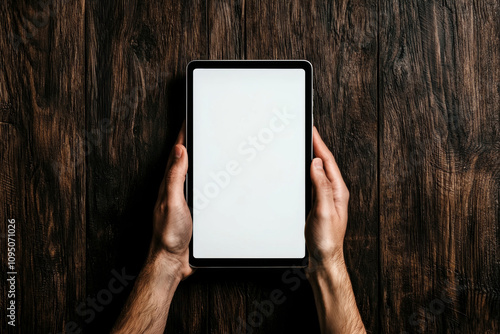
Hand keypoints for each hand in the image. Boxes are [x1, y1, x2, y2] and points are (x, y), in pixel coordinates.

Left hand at [149, 123, 193, 279]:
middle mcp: (173, 189)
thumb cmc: (168, 235)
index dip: (183, 134)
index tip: (189, 118)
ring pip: (191, 173)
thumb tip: (177, 150)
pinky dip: (203, 178)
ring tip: (202, 144)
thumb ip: (174, 177)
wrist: (171, 261)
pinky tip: (208, 178)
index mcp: (168, 183)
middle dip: (191, 141)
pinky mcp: (190, 210)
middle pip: (184, 159)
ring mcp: (181, 199)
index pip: (177, 153)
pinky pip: (197, 188)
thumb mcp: (172, 202)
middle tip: (198, 126)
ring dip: (197, 159)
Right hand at [306, 127, 349, 269]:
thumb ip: (321, 186)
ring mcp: (326, 199)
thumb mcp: (323, 210)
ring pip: (318, 172)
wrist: (323, 259)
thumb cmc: (326, 240)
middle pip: (324, 163)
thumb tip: (316, 164)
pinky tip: (302, 170)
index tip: (312, 130)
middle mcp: (334, 193)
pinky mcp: (318, 205)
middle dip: (316, 146)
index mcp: (338, 191)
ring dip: (312, 157)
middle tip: (308, 132)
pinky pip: (312, 182)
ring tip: (305, 145)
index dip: (319, 144)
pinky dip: (306, 172)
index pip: (327, 161)